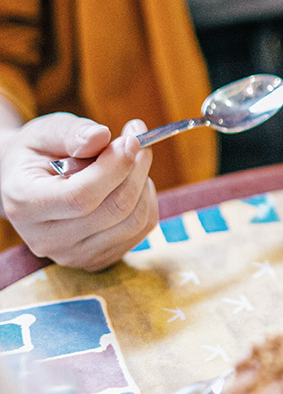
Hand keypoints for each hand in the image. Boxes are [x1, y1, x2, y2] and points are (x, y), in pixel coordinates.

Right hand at [0, 113, 157, 271]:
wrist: (28, 183)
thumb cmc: (38, 154)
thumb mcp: (46, 132)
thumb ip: (71, 132)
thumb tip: (101, 137)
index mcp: (25, 204)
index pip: (81, 197)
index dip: (115, 167)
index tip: (130, 139)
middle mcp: (46, 239)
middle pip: (114, 210)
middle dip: (135, 169)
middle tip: (136, 139)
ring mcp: (73, 255)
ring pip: (134, 221)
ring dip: (143, 183)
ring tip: (131, 159)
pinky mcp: (97, 261)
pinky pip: (141, 230)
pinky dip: (145, 200)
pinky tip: (130, 182)